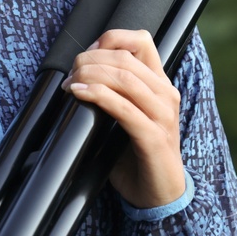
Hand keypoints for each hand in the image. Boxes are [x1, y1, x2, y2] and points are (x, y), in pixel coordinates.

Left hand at [66, 28, 185, 209]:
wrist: (158, 196)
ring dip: (90, 75)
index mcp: (160, 85)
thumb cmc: (137, 156)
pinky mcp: (153, 138)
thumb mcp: (127, 117)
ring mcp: (162, 116)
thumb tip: (79, 75)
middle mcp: (166, 95)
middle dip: (90, 59)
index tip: (86, 54)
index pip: (141, 41)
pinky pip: (123, 108)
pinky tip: (79, 94)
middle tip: (70, 72)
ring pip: (125, 78)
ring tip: (70, 84)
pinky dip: (98, 96)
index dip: (110, 39)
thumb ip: (115, 94)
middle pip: (125, 58)